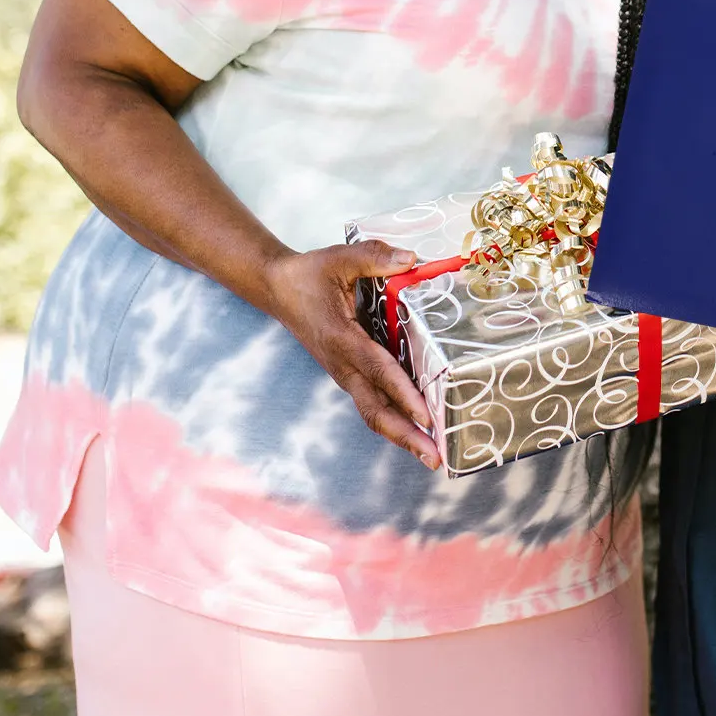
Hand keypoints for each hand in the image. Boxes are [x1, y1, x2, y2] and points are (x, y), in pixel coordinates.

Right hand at [263, 241, 441, 469]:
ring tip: (432, 454)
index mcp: (341, 339)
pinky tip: (417, 429)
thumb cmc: (310, 274)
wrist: (278, 289)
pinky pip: (373, 402)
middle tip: (436, 458)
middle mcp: (343, 365)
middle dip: (406, 435)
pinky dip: (395, 420)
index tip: (427, 416)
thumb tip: (410, 259)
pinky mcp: (348, 374)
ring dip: (402, 435)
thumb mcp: (340, 258)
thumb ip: (374, 257)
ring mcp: (344, 373)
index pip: (378, 371)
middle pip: (376, 409)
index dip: (403, 394)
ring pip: (374, 412)